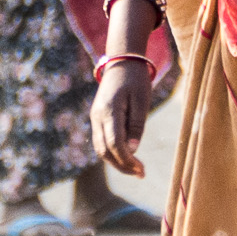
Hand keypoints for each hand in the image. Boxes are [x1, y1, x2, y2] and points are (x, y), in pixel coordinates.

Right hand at [92, 51, 157, 174]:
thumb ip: (136, 126)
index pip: (114, 144)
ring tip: (136, 170)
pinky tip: (127, 157)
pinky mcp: (97, 118)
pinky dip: (113, 153)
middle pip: (105, 151)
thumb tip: (132, 151)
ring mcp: (95, 118)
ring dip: (116, 162)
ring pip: (100, 149)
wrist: (122, 61)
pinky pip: (102, 141)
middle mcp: (97, 117)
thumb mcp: (142, 101)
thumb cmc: (136, 80)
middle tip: (141, 174)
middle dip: (122, 165)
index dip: (127, 160)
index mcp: (109, 111)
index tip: (141, 169)